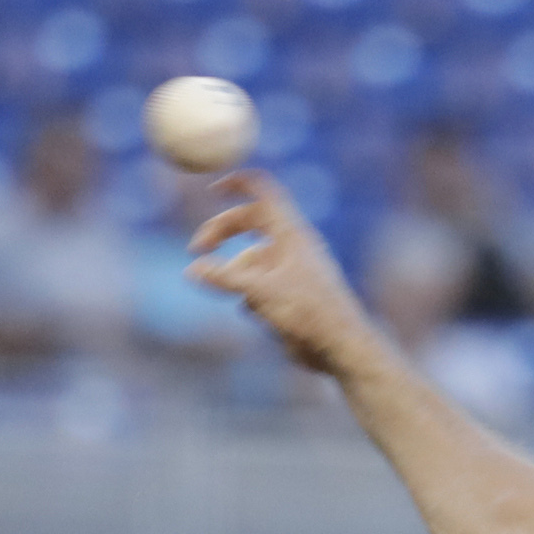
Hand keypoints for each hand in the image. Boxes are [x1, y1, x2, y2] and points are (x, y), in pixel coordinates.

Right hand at [187, 172, 376, 377]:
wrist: (341, 349)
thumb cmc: (309, 314)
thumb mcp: (261, 291)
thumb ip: (225, 278)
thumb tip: (192, 270)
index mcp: (291, 234)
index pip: (264, 193)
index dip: (239, 184)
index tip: (212, 189)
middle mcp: (291, 247)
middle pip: (248, 223)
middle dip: (221, 233)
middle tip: (197, 250)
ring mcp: (289, 270)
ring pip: (250, 261)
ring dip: (238, 278)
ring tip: (250, 301)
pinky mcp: (288, 295)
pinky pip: (259, 288)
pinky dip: (252, 299)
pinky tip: (265, 318)